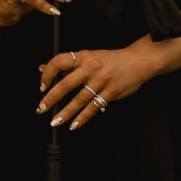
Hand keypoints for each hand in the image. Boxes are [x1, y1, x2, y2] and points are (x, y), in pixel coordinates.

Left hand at [37, 44, 153, 130]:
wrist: (138, 61)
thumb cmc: (112, 60)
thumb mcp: (90, 56)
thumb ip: (68, 64)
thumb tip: (43, 68)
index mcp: (84, 56)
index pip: (59, 62)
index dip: (47, 74)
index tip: (42, 86)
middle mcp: (92, 67)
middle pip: (66, 85)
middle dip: (51, 99)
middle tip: (41, 109)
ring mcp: (102, 80)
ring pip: (79, 99)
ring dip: (65, 113)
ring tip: (55, 122)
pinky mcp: (111, 92)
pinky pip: (94, 107)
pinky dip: (83, 118)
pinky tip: (74, 124)